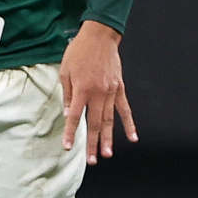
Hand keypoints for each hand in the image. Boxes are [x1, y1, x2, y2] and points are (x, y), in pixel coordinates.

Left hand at [59, 20, 136, 164]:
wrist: (99, 37)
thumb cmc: (78, 52)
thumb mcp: (65, 72)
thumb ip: (68, 94)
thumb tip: (70, 113)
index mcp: (82, 89)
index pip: (74, 117)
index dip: (71, 133)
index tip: (67, 147)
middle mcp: (98, 93)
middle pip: (94, 123)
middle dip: (92, 143)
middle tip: (91, 160)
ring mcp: (111, 92)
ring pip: (109, 120)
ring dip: (108, 138)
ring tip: (106, 155)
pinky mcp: (120, 89)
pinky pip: (125, 109)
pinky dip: (129, 124)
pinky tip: (132, 137)